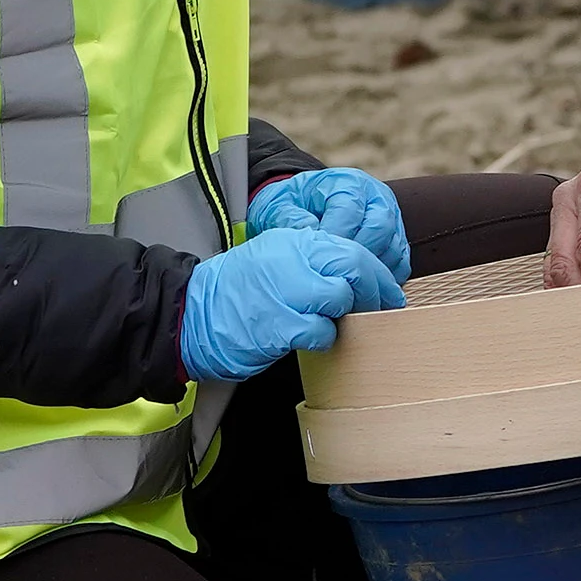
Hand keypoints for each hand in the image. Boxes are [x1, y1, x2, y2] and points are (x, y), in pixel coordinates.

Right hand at [179, 228, 404, 383]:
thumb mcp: (275, 257)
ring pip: (341, 298)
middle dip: (376, 291)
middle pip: (354, 268)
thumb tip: (358, 275)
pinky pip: (321, 331)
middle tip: (382, 309)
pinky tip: (312, 339)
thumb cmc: (237, 288)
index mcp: (294, 241)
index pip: (351, 249)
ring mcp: (285, 292)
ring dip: (348, 316)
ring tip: (338, 323)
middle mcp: (292, 260)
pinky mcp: (278, 326)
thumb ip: (314, 260)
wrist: (190, 312)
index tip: (390, 292)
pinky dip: (324, 338)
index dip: (378, 273)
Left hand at [249, 166, 410, 283]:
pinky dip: (384, 278)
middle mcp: (376, 197)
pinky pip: (401, 262)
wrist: (307, 209)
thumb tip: (310, 230)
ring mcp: (391, 218)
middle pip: (380, 227)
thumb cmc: (294, 207)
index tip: (319, 258)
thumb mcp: (280, 205)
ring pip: (394, 247)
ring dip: (372, 270)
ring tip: (347, 285)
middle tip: (336, 276)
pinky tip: (361, 289)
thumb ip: (289, 218)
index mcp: (348, 184)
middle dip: (357, 255)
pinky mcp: (397, 240)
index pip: (350, 210)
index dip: (336, 236)